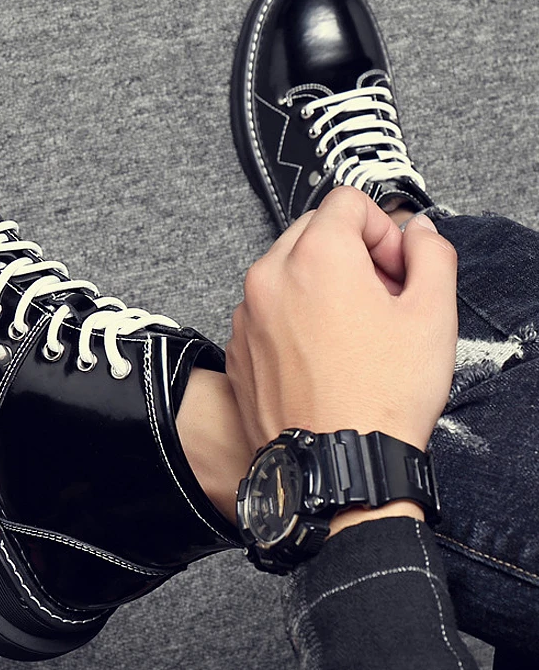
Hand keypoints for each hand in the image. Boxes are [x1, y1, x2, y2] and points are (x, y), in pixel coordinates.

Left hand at [225, 187, 457, 455]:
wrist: (338, 467)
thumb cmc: (381, 398)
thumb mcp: (432, 315)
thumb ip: (431, 254)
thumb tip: (418, 232)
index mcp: (317, 256)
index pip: (347, 202)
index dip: (383, 229)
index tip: (396, 266)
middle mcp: (270, 276)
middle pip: (313, 231)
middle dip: (351, 253)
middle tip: (380, 296)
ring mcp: (246, 314)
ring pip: (287, 271)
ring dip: (320, 285)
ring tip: (352, 331)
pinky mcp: (237, 347)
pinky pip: (266, 310)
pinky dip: (292, 317)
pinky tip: (322, 356)